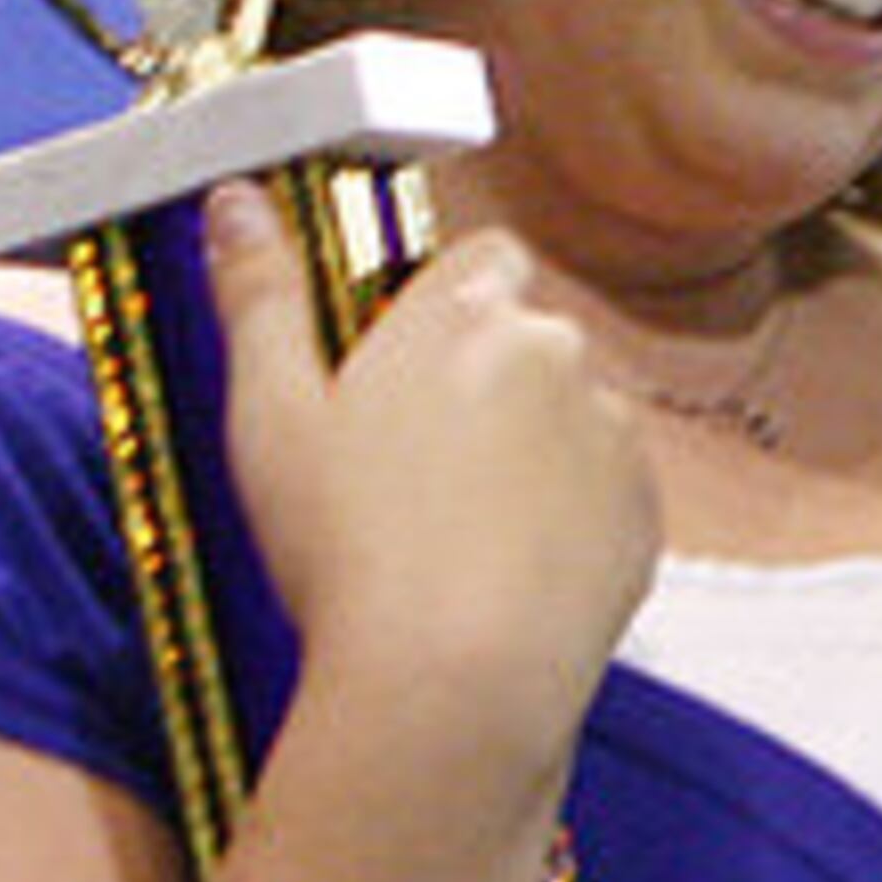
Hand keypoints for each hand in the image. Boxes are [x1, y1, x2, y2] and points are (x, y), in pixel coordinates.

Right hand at [208, 182, 660, 756]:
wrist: (455, 678)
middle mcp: (559, 353)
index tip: (400, 362)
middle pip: (526, 341)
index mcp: (468, 312)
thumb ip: (260, 294)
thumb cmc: (350, 552)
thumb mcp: (270, 414)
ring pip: (568, 419)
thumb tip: (237, 203)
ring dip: (528, 452)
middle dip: (482, 383)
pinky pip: (605, 494)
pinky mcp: (645, 513)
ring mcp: (614, 433)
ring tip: (451, 533)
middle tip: (407, 467)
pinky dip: (566, 519)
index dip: (443, 305)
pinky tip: (502, 571)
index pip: (483, 256)